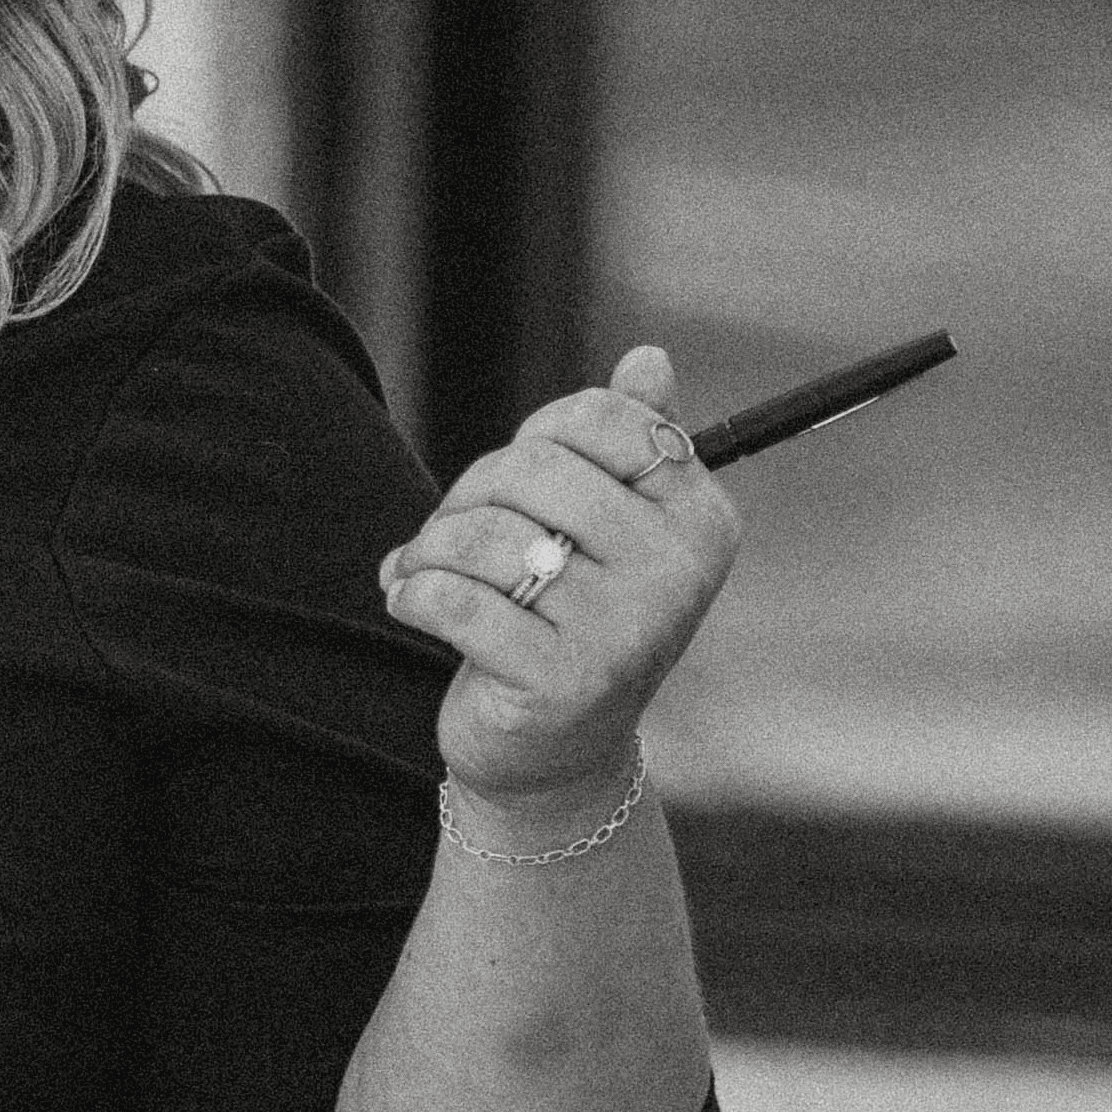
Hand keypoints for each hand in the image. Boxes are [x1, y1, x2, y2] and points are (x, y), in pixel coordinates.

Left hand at [375, 343, 741, 812]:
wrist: (553, 753)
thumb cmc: (572, 617)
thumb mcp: (609, 527)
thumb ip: (629, 441)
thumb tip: (650, 358)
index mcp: (701, 518)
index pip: (597, 417)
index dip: (534, 438)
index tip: (522, 486)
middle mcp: (678, 574)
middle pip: (533, 468)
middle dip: (471, 495)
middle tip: (454, 539)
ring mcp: (624, 632)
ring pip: (485, 533)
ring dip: (429, 549)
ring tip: (426, 573)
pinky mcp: (560, 683)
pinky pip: (451, 599)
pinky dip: (411, 593)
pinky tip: (410, 605)